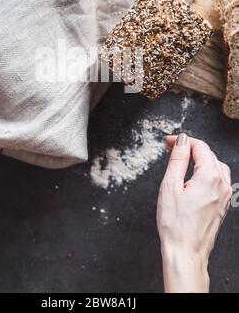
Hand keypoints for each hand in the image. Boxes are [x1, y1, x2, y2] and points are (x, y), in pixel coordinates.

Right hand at [157, 133, 231, 292]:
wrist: (185, 252)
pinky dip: (206, 172)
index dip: (182, 141)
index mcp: (210, 176)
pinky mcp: (223, 204)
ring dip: (200, 159)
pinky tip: (193, 178)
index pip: (200, 147)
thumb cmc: (175, 223)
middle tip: (171, 149)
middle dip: (190, 148)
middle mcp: (222, 184)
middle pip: (209, 154)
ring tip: (182, 161)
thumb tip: (182, 141)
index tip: (168, 142)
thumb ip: (178, 159)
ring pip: (216, 166)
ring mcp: (225, 195)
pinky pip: (218, 180)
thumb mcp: (170, 185)